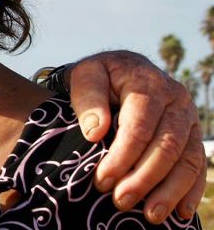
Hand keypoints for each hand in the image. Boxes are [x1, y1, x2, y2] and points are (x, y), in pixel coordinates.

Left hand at [66, 50, 204, 223]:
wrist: (122, 68)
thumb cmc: (100, 76)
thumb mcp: (85, 75)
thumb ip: (87, 98)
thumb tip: (95, 132)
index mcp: (149, 85)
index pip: (140, 127)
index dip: (122, 157)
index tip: (102, 180)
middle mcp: (176, 101)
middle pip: (167, 147)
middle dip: (144, 178)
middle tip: (121, 201)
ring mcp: (190, 120)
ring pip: (188, 160)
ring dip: (170, 191)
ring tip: (151, 215)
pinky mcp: (194, 136)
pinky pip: (198, 165)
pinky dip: (191, 190)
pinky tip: (181, 212)